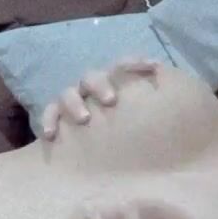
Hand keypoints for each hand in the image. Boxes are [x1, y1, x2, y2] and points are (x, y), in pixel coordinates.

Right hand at [40, 58, 159, 138]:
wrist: (96, 155)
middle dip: (100, 85)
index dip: (135, 62)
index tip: (153, 67)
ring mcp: (73, 102)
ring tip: (84, 119)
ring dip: (74, 103)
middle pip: (91, 77)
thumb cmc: (133, 127)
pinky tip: (50, 134)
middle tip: (111, 100)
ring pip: (68, 93)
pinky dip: (48, 121)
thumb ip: (162, 95)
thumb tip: (169, 79)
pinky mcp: (58, 118)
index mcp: (113, 83)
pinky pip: (49, 114)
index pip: (122, 66)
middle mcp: (92, 89)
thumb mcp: (151, 110)